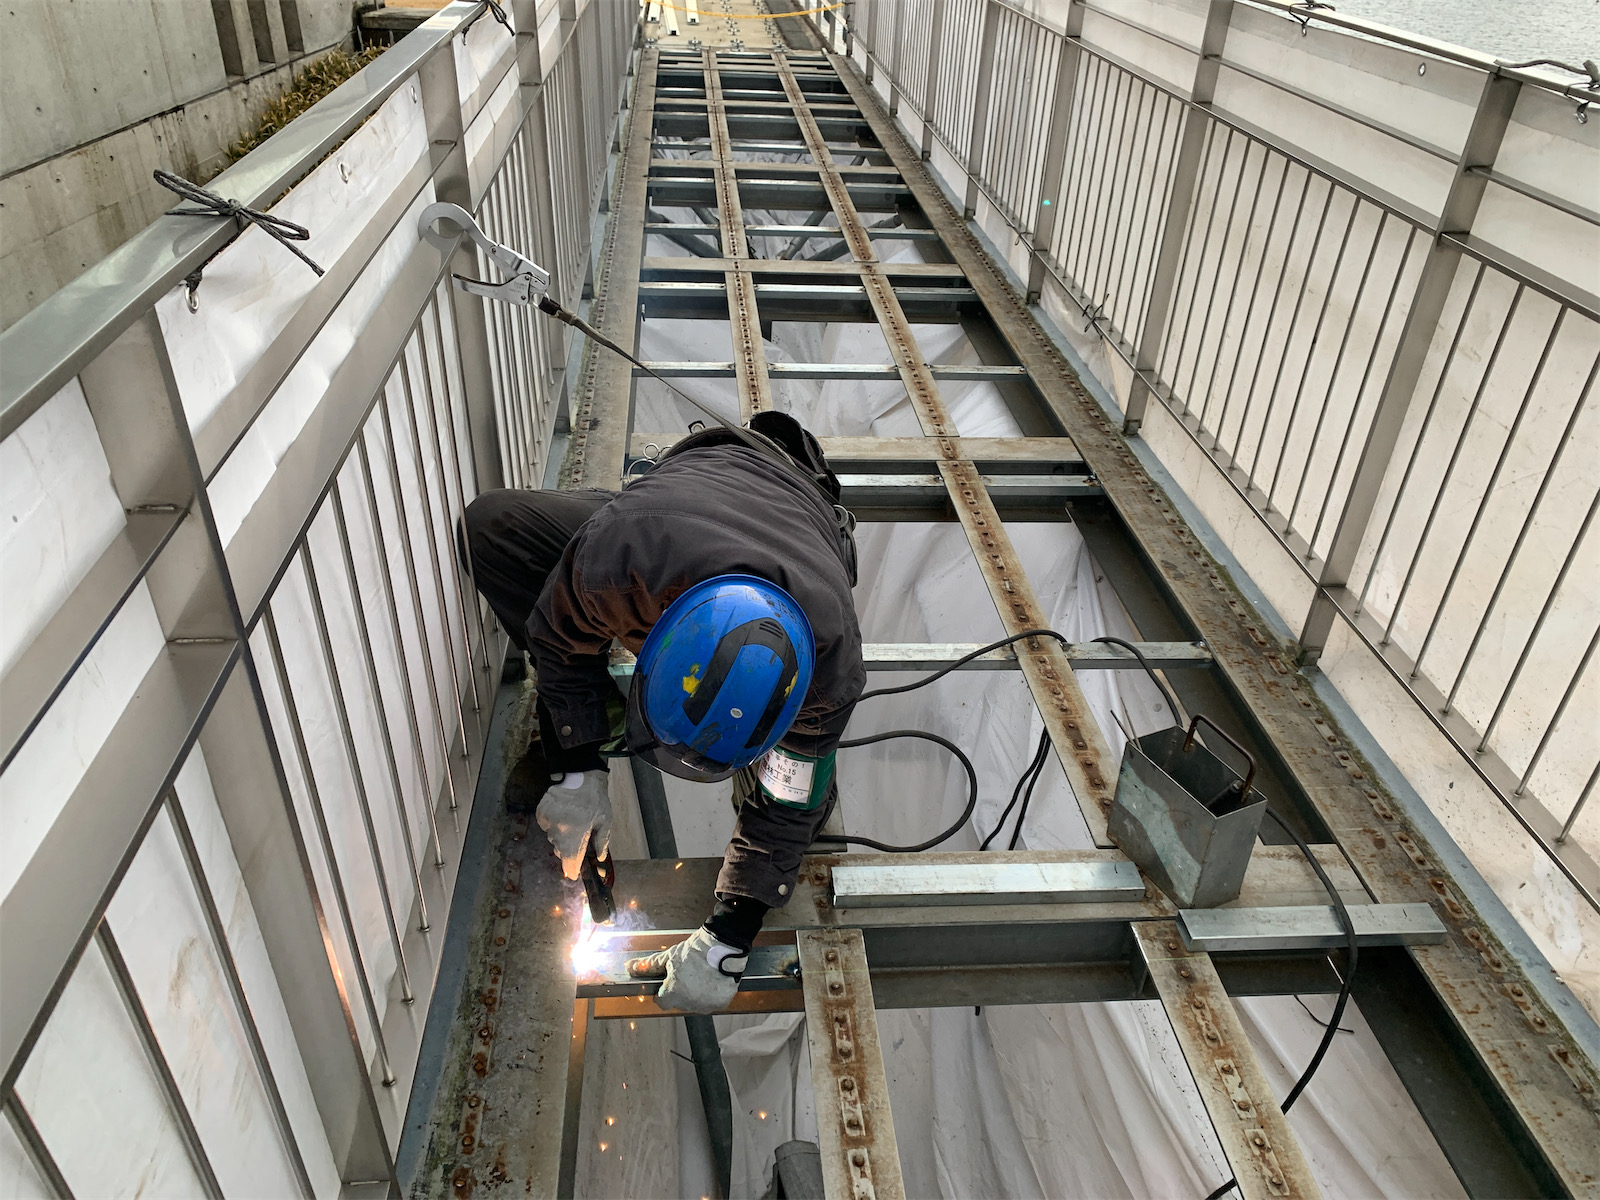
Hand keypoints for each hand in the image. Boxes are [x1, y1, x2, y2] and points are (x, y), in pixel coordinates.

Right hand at [536, 770, 611, 879]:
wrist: (579, 774)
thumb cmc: (596, 799)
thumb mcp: (605, 820)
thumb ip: (601, 841)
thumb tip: (599, 858)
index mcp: (575, 838)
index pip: (569, 863)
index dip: (572, 869)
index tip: (574, 873)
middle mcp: (558, 834)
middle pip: (561, 850)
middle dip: (569, 848)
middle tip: (578, 834)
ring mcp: (548, 823)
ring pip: (553, 837)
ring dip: (561, 834)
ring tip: (571, 819)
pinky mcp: (541, 813)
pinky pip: (546, 825)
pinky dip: (553, 823)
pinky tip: (562, 812)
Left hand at [625, 927, 745, 1013]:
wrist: (722, 946)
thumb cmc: (695, 951)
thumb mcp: (669, 957)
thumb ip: (648, 966)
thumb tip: (630, 967)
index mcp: (673, 993)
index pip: (661, 1002)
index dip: (664, 992)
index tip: (669, 984)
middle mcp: (689, 1002)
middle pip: (679, 1002)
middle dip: (681, 992)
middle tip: (687, 975)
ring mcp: (705, 1004)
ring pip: (695, 1004)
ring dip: (696, 995)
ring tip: (700, 976)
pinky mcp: (720, 1003)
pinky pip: (711, 1003)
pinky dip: (711, 995)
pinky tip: (711, 980)